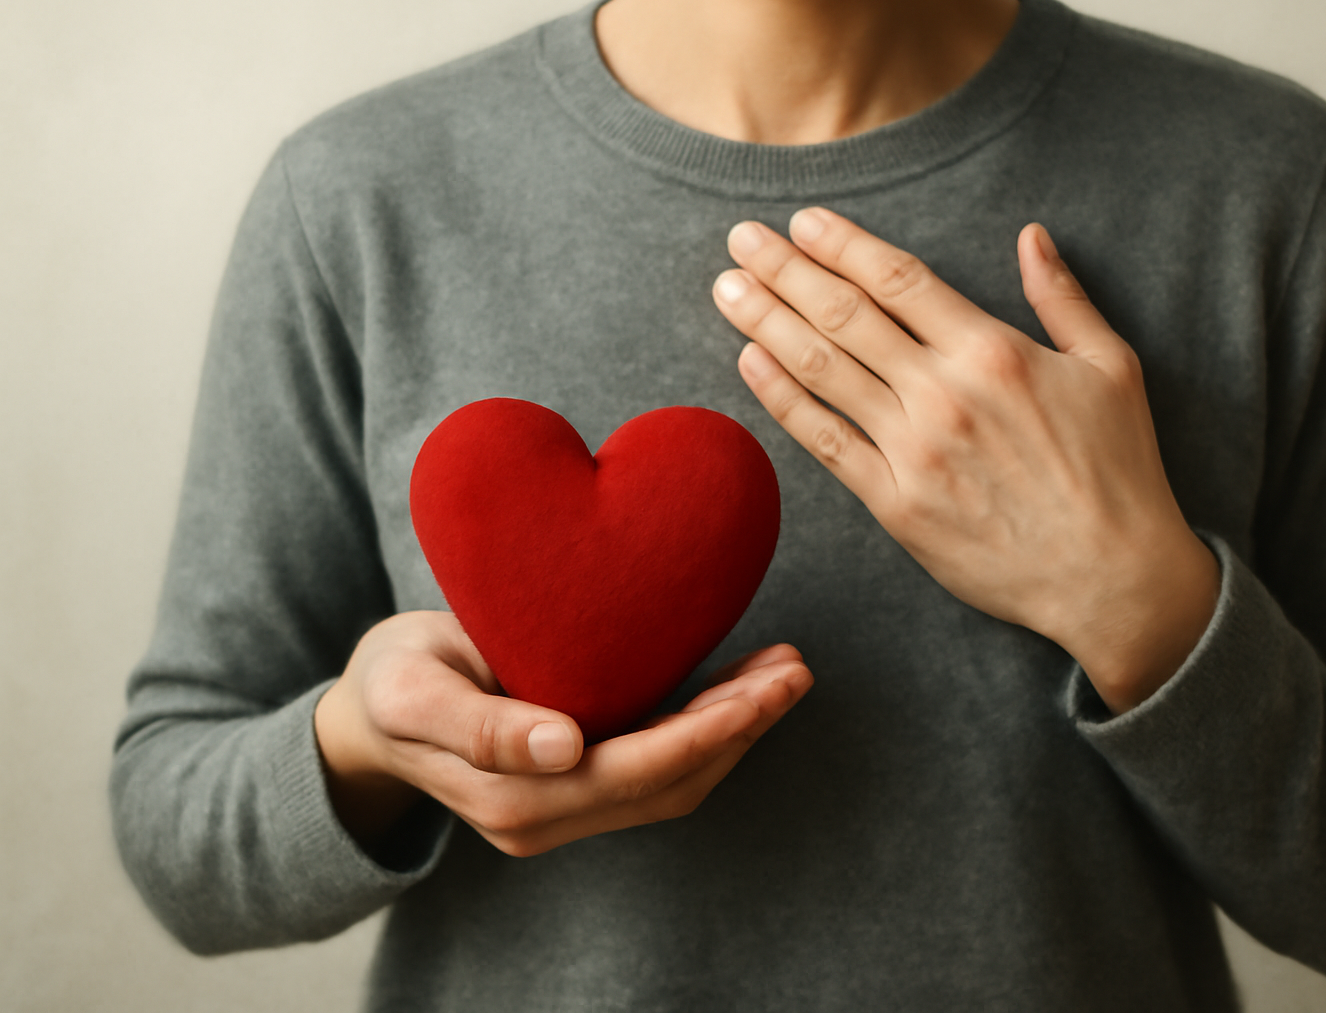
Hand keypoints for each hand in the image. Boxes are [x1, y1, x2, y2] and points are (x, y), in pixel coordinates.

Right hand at [314, 611, 811, 854]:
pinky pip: (657, 767)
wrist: (369, 715)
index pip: (637, 773)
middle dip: (742, 729)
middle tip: (796, 670)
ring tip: (785, 671)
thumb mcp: (413, 693)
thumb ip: (479, 727)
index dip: (709, 733)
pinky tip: (740, 686)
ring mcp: (567, 808)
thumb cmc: (389, 685)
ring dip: (736, 730)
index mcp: (515, 799)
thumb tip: (564, 747)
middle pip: (671, 780)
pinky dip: (707, 727)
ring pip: (674, 779)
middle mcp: (549, 817)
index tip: (765, 689)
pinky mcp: (579, 785)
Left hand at [711, 209, 1216, 712]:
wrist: (1111, 577)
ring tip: (727, 287)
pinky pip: (824, 441)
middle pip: (845, 315)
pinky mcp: (895, 504)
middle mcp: (944, 394)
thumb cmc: (1118, 471)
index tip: (802, 221)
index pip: (898, 280)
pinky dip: (783, 398)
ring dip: (767, 322)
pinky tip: (750, 363)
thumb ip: (1063, 296)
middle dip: (785, 270)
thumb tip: (1031, 235)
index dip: (843, 244)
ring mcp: (914, 451)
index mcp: (994, 352)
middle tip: (741, 238)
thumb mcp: (1111, 367)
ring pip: (823, 370)